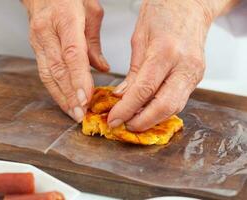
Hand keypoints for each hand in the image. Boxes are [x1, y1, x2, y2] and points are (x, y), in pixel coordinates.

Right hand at [23, 0, 108, 121]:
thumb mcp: (91, 11)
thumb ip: (94, 42)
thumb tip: (102, 69)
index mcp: (66, 18)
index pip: (73, 54)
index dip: (79, 79)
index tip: (85, 99)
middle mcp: (48, 31)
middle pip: (58, 69)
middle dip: (70, 95)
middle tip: (80, 114)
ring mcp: (38, 40)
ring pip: (48, 74)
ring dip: (60, 96)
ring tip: (72, 113)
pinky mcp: (34, 46)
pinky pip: (43, 71)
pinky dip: (54, 88)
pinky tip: (62, 100)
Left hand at [108, 0, 236, 130]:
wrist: (190, 5)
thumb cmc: (162, 13)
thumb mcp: (139, 39)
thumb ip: (133, 72)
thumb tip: (122, 96)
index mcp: (165, 51)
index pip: (144, 90)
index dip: (127, 109)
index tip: (114, 119)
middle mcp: (184, 65)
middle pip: (165, 106)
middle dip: (142, 122)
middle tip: (125, 125)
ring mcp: (194, 72)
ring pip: (175, 107)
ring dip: (153, 119)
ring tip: (134, 121)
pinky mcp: (196, 76)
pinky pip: (179, 100)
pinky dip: (162, 109)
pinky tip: (148, 111)